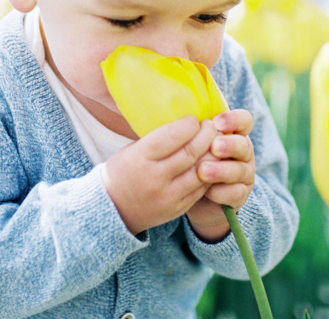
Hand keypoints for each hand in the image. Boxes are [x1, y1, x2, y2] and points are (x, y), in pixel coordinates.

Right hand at [102, 115, 217, 234]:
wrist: (114, 209)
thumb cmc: (123, 171)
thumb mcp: (131, 149)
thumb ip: (157, 139)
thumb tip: (186, 122)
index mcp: (140, 158)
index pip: (173, 136)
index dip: (189, 124)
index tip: (194, 118)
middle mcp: (155, 178)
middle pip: (190, 152)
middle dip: (206, 135)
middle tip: (210, 126)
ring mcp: (167, 196)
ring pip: (201, 171)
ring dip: (212, 154)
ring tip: (215, 142)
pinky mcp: (177, 209)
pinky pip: (201, 189)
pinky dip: (210, 173)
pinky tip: (211, 162)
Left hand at [186, 110, 255, 241]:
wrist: (191, 195)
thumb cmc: (187, 160)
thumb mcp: (187, 143)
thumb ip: (188, 131)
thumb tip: (173, 118)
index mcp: (233, 133)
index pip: (243, 120)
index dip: (233, 120)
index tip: (216, 122)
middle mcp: (243, 152)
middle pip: (244, 145)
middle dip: (229, 145)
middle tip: (214, 146)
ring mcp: (244, 174)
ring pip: (240, 170)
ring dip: (222, 170)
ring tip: (203, 171)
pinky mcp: (240, 195)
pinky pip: (236, 193)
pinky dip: (222, 192)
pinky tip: (208, 192)